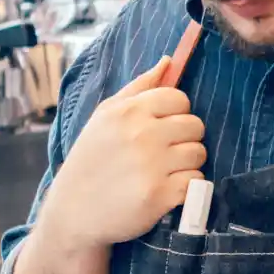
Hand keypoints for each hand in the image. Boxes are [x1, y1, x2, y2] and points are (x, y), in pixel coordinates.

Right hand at [44, 56, 206, 248]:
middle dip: (185, 138)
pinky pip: (196, 181)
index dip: (176, 112)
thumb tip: (169, 62)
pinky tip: (167, 189)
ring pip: (199, 154)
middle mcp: (142, 135)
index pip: (179, 98)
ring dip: (188, 163)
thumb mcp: (104, 117)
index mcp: (128, 112)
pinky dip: (187, 187)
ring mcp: (152, 166)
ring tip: (165, 170)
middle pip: (195, 125)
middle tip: (166, 151)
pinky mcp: (161, 195)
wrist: (74, 212)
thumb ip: (139, 87)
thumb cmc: (91, 160)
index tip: (163, 127)